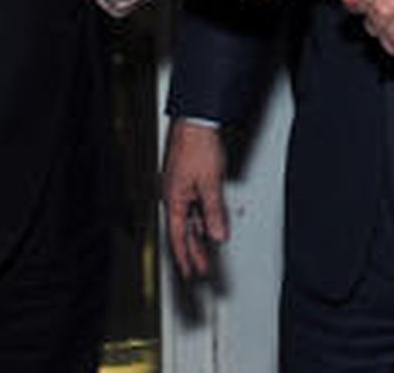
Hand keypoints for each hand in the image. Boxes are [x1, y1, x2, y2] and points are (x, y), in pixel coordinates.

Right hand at [159, 118, 228, 279]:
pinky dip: (202, 215)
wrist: (196, 119)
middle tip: (201, 269)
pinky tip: (210, 222)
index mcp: (174, 200)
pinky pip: (194, 203)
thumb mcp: (210, 184)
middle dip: (193, 251)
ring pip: (190, 217)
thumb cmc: (196, 144)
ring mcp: (180, 186)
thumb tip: (218, 235)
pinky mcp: (188, 177)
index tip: (191, 273)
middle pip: (183, 230)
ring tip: (208, 250)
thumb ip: (214, 212)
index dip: (185, 258)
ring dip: (199, 234)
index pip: (178, 237)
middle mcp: (174, 195)